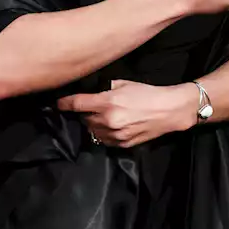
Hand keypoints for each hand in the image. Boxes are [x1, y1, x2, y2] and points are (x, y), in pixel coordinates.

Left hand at [58, 79, 196, 148]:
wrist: (169, 110)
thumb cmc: (149, 93)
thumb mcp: (126, 84)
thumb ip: (106, 88)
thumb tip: (92, 91)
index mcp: (107, 102)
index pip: (76, 104)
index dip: (64, 104)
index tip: (59, 104)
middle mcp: (108, 120)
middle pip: (83, 118)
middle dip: (85, 113)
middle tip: (93, 107)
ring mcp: (114, 134)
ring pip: (92, 131)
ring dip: (94, 124)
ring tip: (105, 117)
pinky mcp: (121, 144)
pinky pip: (104, 140)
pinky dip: (104, 133)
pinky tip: (113, 126)